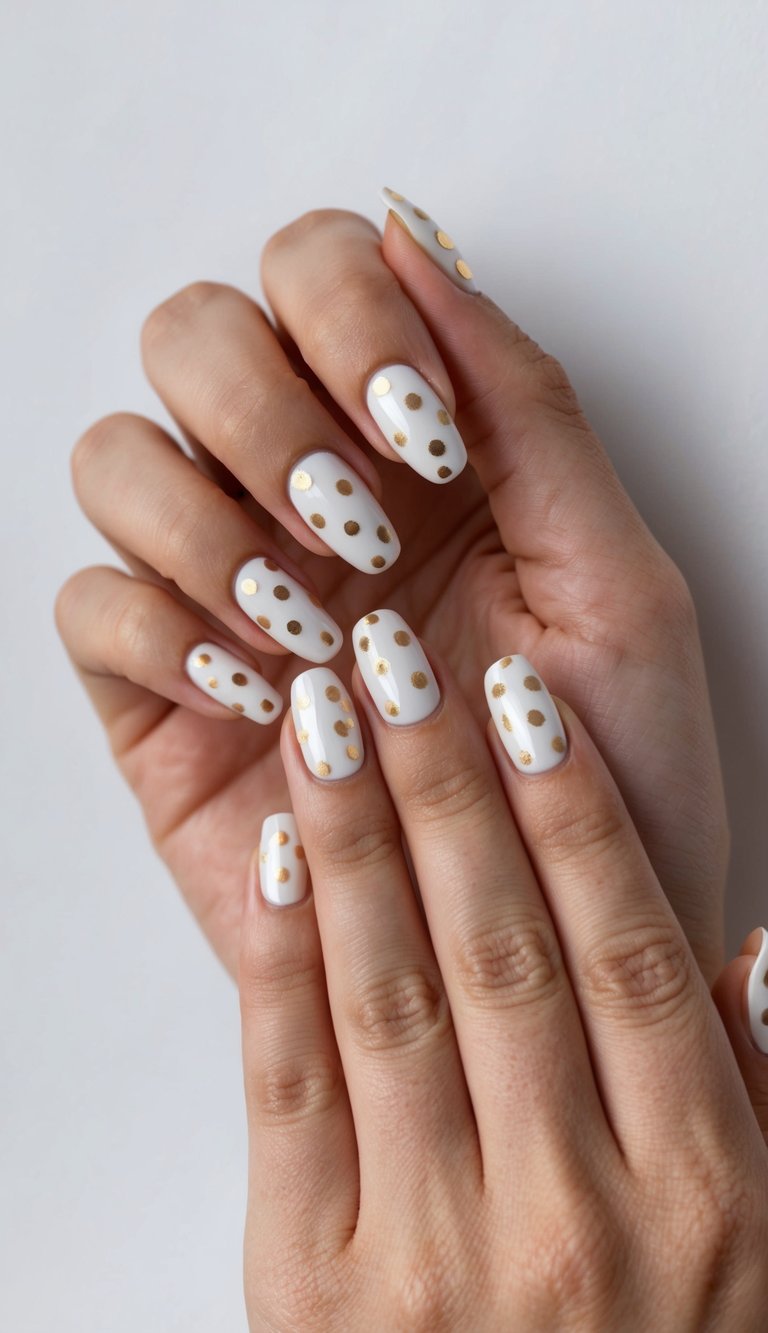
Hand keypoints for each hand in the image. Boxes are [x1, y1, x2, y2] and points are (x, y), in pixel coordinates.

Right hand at [55, 193, 727, 977]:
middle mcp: (302, 496)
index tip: (423, 435)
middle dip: (261, 412)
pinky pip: (83, 606)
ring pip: (113, 455)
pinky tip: (260, 693)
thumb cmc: (608, 773)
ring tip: (311, 627)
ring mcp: (222, 589)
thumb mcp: (613, 577)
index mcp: (415, 446)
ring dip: (200, 520)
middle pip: (190, 336)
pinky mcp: (161, 694)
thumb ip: (530, 405)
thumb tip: (415, 235)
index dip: (343, 317)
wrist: (559, 948)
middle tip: (355, 525)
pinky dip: (156, 628)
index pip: (314, 273)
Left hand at [239, 637, 765, 1330]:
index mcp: (703, 1195)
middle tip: (397, 662)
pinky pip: (292, 1090)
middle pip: (500, 949)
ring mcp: (430, 1254)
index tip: (520, 701)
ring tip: (324, 719)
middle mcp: (574, 1216)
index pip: (628, 954)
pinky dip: (279, 961)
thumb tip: (762, 947)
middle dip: (444, 787)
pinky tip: (275, 854)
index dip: (571, 813)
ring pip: (391, 995)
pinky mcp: (308, 1287)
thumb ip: (757, 1091)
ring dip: (354, 840)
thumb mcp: (763, 1243)